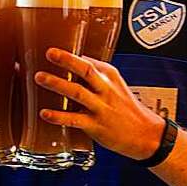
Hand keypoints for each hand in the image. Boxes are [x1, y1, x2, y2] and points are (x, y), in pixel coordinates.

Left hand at [35, 49, 164, 160]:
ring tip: (40, 77)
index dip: (70, 55)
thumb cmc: (128, 110)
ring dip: (57, 84)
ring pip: (77, 92)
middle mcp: (106, 90)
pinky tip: (45, 113)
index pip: (89, 61)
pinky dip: (59, 116)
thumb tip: (78, 61)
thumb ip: (98, 75)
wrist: (146, 135)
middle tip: (50, 53)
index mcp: (111, 77)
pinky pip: (75, 120)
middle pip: (86, 71)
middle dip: (67, 60)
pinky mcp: (96, 126)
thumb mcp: (117, 86)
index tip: (52, 50)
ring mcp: (101, 108)